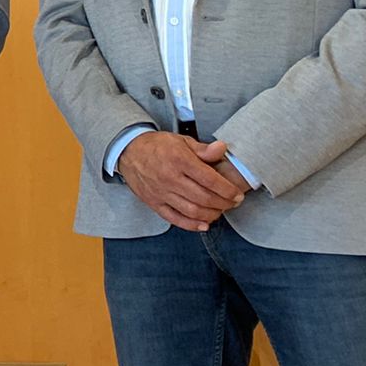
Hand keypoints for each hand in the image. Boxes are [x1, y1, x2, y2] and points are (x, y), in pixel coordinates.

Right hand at [116, 132, 247, 230]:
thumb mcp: (181, 141)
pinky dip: (191, 224)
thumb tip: (222, 149)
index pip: (211, 180)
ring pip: (192, 210)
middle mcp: (170, 178)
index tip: (237, 194)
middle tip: (232, 203)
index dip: (228, 190)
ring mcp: (161, 192)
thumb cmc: (157, 146)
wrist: (128, 151)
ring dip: (211, 214)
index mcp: (179, 160)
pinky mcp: (153, 202)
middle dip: (224, 203)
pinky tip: (204, 224)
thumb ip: (203, 149)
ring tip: (220, 211)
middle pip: (204, 198)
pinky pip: (174, 218)